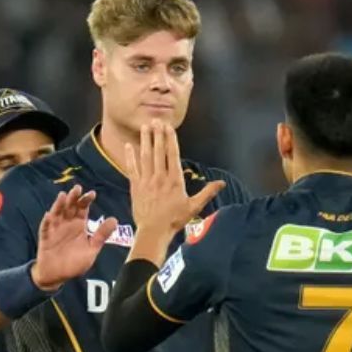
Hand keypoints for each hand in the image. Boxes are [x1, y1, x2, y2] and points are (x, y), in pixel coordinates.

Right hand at [32, 186, 117, 290]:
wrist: (57, 276)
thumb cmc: (74, 263)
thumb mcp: (91, 249)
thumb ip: (101, 235)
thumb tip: (115, 219)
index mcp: (79, 225)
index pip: (83, 208)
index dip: (86, 200)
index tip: (92, 194)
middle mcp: (66, 224)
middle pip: (70, 207)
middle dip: (73, 198)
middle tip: (77, 188)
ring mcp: (55, 230)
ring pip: (57, 214)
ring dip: (59, 205)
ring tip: (63, 196)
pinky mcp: (45, 238)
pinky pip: (45, 229)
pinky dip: (46, 222)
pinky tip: (49, 215)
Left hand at [126, 120, 224, 251]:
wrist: (154, 232)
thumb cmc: (175, 220)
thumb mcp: (194, 207)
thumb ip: (207, 192)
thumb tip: (222, 183)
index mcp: (175, 180)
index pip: (173, 155)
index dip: (170, 139)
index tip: (168, 127)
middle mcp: (160, 178)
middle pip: (158, 152)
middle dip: (158, 134)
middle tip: (156, 120)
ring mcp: (146, 181)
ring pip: (145, 156)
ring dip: (145, 140)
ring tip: (145, 127)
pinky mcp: (135, 187)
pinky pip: (132, 168)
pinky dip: (130, 156)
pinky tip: (129, 145)